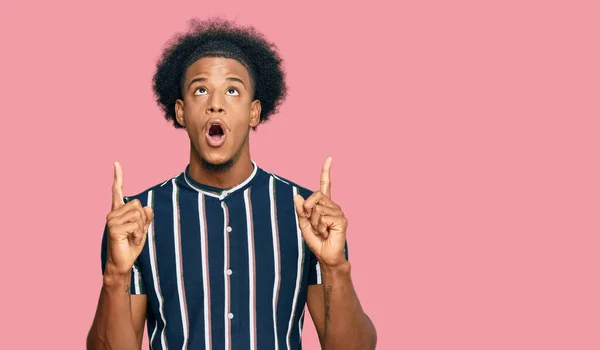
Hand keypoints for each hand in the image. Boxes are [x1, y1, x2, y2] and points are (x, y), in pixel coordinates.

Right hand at [104, 161, 153, 275]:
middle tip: (135, 232)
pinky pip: (136, 225)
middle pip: (138, 205)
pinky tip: (130, 241)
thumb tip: (147, 207)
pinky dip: (138, 234)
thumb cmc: (130, 246)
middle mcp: (112, 213)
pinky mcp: (114, 229)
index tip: (116, 163)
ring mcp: (111, 221)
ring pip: (138, 215)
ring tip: (132, 237)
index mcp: (118, 211)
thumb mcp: (142, 229)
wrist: (122, 263)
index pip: (117, 191)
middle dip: (143, 219)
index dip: (118, 177)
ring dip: (141, 228)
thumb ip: (145, 217)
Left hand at [294, 157, 347, 267]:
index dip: (326, 171)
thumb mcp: (304, 224)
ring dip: (314, 222)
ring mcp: (338, 212)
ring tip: (321, 231)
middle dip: (307, 211)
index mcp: (324, 205)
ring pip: (317, 208)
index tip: (329, 158)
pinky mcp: (341, 220)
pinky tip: (327, 233)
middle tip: (314, 225)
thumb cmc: (317, 241)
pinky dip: (320, 227)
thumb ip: (301, 210)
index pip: (326, 185)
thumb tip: (297, 196)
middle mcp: (333, 206)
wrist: (326, 256)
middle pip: (314, 197)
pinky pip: (323, 217)